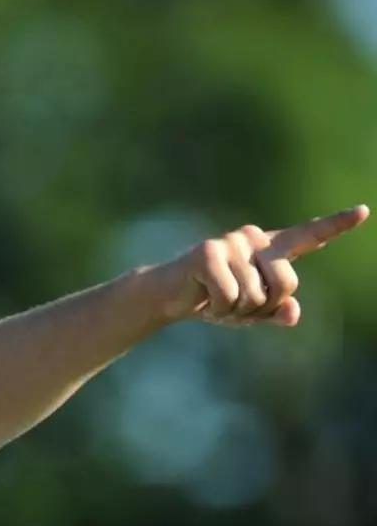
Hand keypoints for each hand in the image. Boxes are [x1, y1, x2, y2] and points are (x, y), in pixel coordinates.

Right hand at [156, 204, 368, 325]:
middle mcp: (253, 239)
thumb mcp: (251, 311)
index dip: (336, 225)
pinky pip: (230, 296)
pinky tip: (203, 301)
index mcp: (269, 249)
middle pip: (287, 284)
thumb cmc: (213, 300)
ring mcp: (231, 242)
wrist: (168, 297)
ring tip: (215, 302)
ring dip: (234, 311)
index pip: (308, 237)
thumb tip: (294, 313)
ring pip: (255, 296)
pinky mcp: (208, 253)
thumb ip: (277, 312)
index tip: (364, 211)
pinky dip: (218, 310)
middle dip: (263, 307)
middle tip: (236, 306)